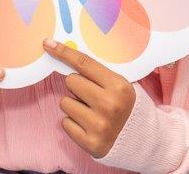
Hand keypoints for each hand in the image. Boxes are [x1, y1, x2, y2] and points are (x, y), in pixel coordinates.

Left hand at [43, 38, 135, 157]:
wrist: (141, 140)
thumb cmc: (125, 106)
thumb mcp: (120, 85)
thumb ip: (98, 72)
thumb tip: (67, 53)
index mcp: (119, 86)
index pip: (84, 63)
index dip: (64, 52)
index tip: (48, 44)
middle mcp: (109, 105)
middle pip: (71, 81)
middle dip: (77, 86)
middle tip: (90, 95)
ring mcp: (100, 125)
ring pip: (64, 103)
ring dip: (73, 106)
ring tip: (91, 112)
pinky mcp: (90, 143)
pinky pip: (65, 123)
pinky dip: (73, 123)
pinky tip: (88, 126)